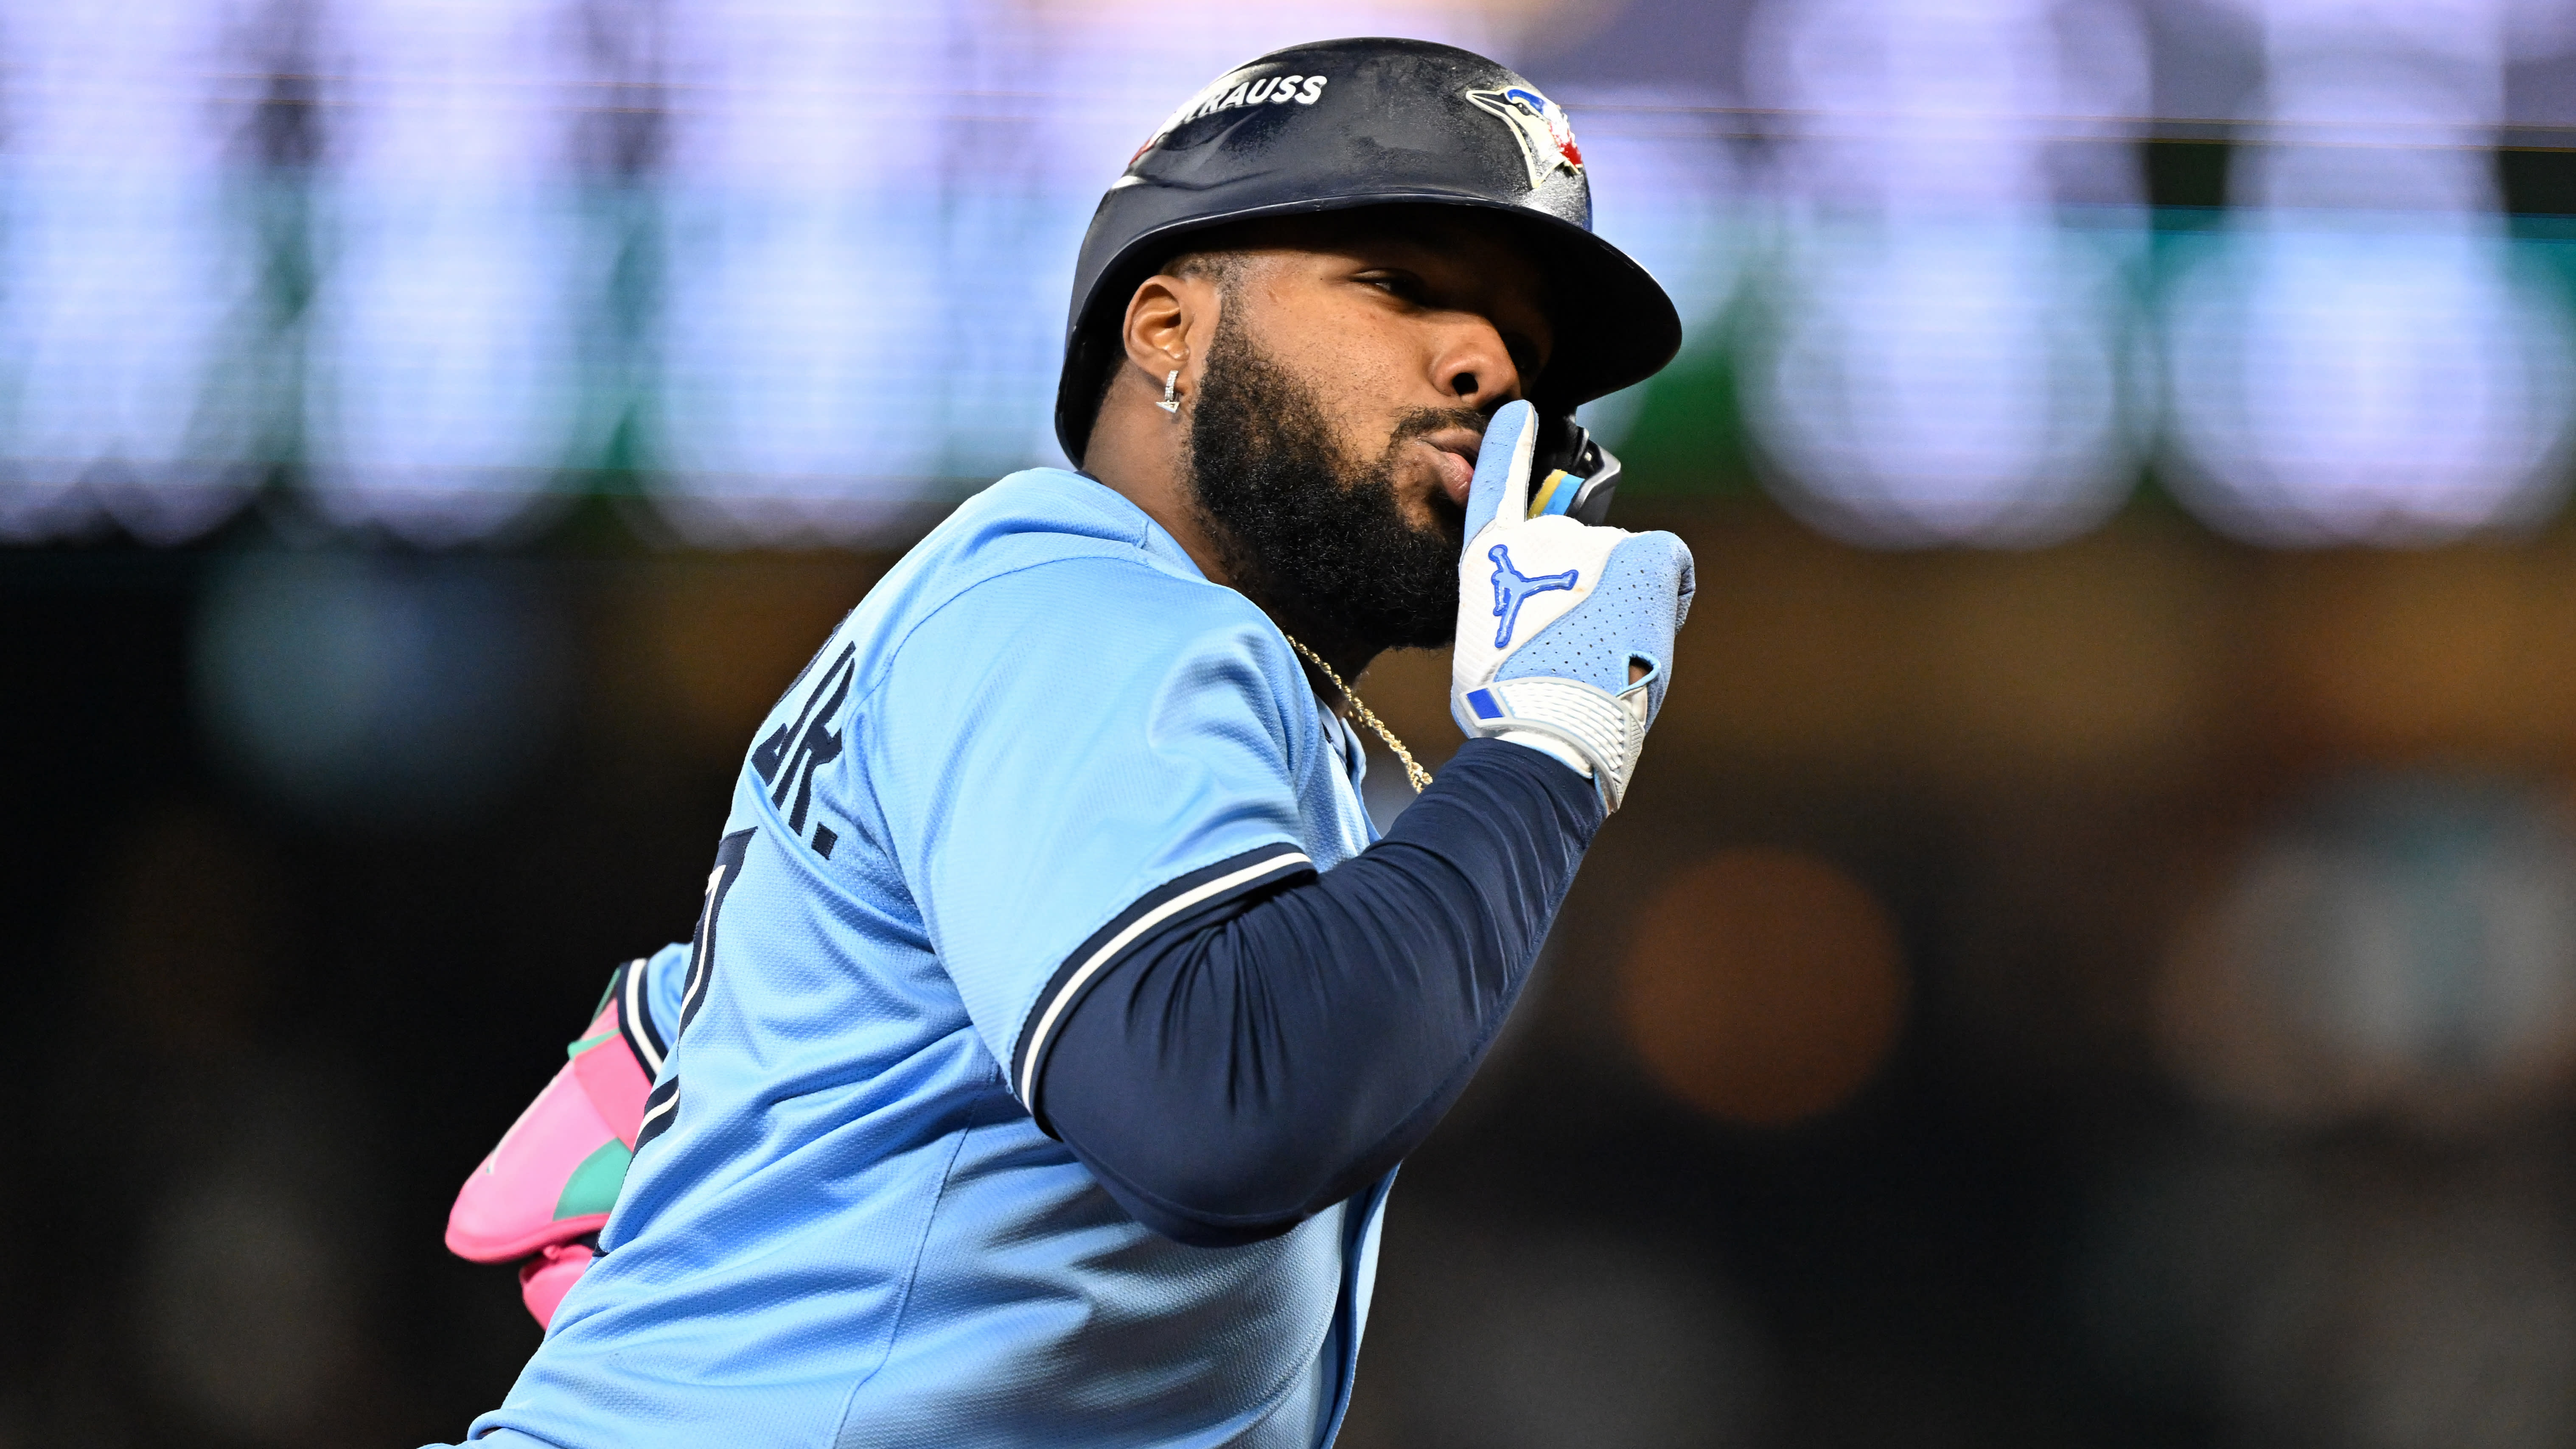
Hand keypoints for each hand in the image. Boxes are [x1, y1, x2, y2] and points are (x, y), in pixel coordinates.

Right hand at [1450, 401, 1694, 810]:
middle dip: (1582, 592)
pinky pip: (1668, 556)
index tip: (1520, 414)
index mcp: (1488, 557)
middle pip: (1576, 550)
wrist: (1544, 728)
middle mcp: (1537, 535)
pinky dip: (1668, 580)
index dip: (1510, 447)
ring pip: (1620, 565)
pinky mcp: (1640, 557)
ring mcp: (1590, 542)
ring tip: (1604, 655)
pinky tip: (1653, 614)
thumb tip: (1550, 616)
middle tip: (1572, 649)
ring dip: (1619, 602)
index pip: (1497, 484)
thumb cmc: (1510, 706)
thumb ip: (1513, 610)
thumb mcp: (1484, 646)